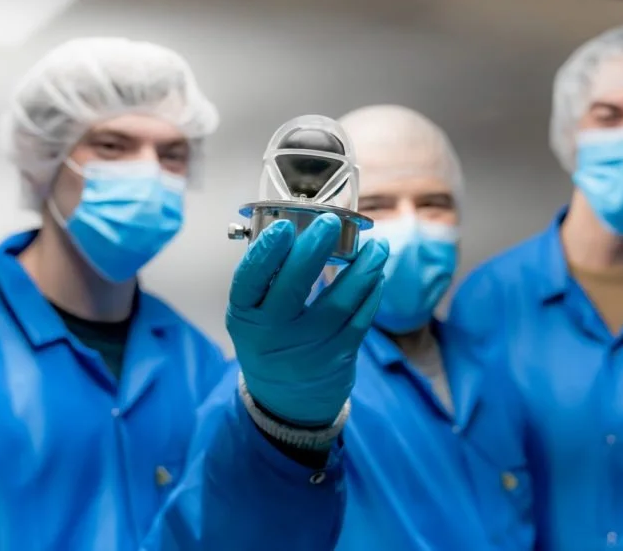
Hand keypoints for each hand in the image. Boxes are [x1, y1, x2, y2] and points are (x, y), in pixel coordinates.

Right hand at [227, 214, 387, 426]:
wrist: (286, 400)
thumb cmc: (270, 338)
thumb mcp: (254, 314)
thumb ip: (269, 278)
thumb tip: (302, 225)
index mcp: (244, 315)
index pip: (249, 281)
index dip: (265, 253)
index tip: (284, 226)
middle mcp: (272, 334)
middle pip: (293, 289)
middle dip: (314, 251)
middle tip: (331, 222)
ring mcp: (307, 349)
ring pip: (338, 304)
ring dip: (361, 270)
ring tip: (377, 245)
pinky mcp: (338, 358)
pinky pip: (360, 320)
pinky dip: (371, 293)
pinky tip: (377, 272)